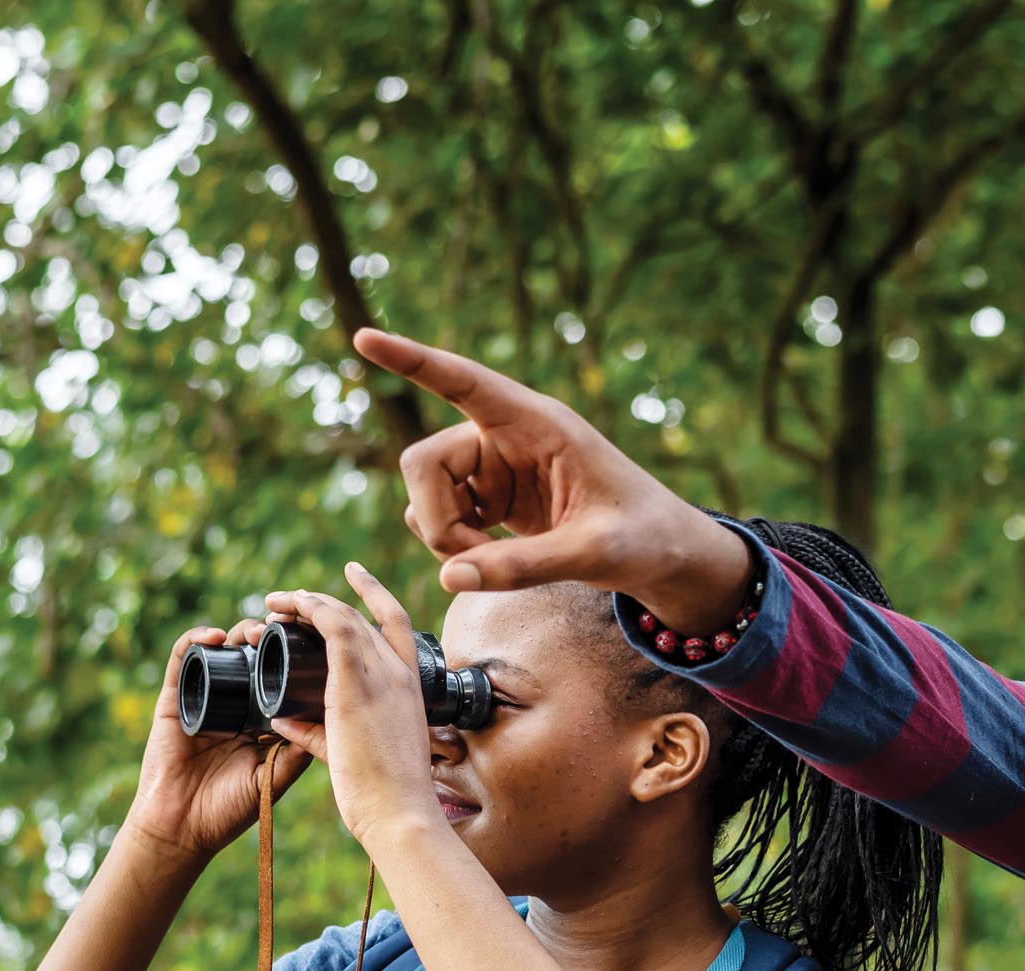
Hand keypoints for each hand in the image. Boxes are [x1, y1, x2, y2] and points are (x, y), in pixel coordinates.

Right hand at [123, 621, 309, 861]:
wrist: (182, 829)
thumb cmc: (229, 810)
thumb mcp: (274, 778)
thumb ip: (298, 750)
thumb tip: (328, 716)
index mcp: (261, 720)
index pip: (280, 678)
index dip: (294, 658)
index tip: (312, 643)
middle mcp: (234, 704)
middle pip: (253, 657)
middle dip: (269, 639)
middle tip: (283, 631)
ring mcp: (203, 698)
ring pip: (222, 652)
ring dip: (238, 634)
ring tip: (255, 632)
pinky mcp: (173, 698)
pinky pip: (182, 660)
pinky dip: (196, 641)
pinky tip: (214, 637)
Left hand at [260, 563, 451, 851]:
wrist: (400, 814)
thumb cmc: (385, 797)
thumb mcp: (351, 754)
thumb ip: (316, 734)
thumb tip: (281, 719)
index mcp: (408, 690)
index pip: (397, 626)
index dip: (376, 596)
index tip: (355, 575)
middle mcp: (400, 674)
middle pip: (366, 617)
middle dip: (327, 601)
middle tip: (294, 599)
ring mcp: (383, 675)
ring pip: (345, 616)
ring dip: (310, 601)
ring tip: (279, 601)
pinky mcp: (357, 682)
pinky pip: (335, 627)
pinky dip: (311, 609)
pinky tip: (288, 606)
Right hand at [353, 328, 755, 631]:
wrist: (660, 554)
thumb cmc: (643, 538)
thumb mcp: (594, 554)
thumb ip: (523, 567)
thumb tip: (449, 578)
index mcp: (538, 423)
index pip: (464, 382)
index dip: (413, 361)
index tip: (364, 337)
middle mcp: (507, 437)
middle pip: (424, 461)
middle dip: (436, 517)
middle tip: (472, 560)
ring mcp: (494, 468)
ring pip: (426, 495)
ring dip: (446, 537)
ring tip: (497, 564)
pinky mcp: (490, 498)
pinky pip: (439, 518)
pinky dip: (453, 549)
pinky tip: (490, 561)